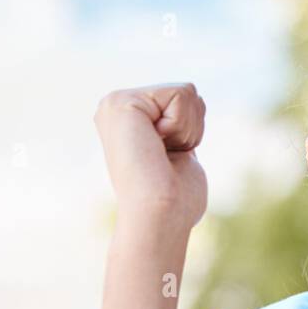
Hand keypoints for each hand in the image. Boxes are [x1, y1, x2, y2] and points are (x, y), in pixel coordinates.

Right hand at [95, 83, 207, 232]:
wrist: (159, 217)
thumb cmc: (174, 202)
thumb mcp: (178, 157)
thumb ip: (176, 134)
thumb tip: (188, 128)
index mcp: (129, 119)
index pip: (184, 102)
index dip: (190, 134)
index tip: (168, 161)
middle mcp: (116, 106)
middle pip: (188, 92)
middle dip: (191, 129)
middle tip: (166, 159)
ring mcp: (116, 102)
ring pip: (187, 92)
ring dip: (187, 130)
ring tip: (160, 155)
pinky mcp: (123, 102)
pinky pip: (182, 94)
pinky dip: (182, 126)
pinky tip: (157, 147)